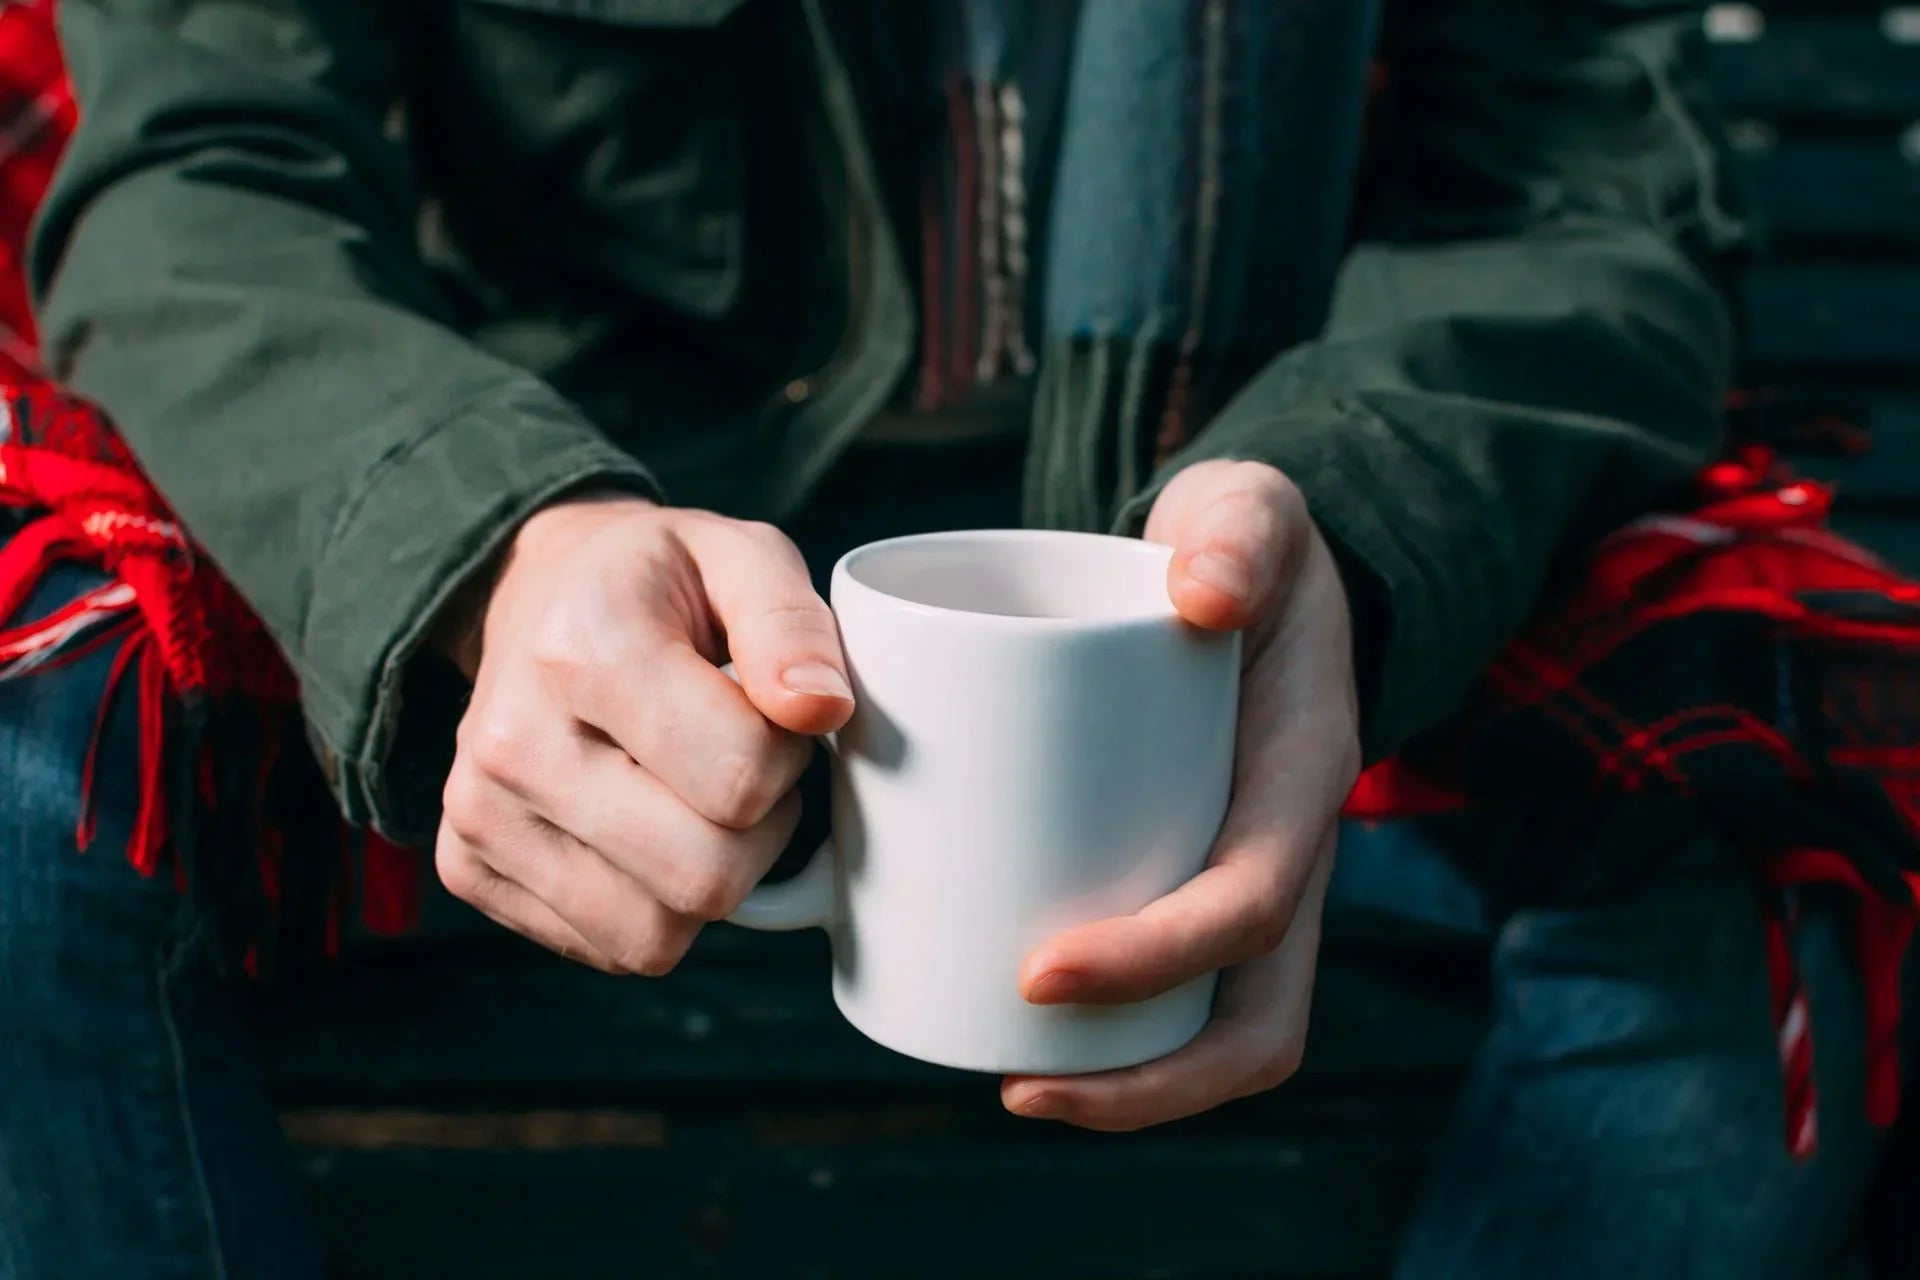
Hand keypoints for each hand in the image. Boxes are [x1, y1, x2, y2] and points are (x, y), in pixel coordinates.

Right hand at [434, 496, 853, 972]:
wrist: (540, 592)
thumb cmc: (657, 581)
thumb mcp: (740, 556)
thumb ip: (791, 624)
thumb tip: (822, 709)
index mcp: (584, 648)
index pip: (739, 779)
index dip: (787, 756)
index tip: (767, 714)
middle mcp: (514, 741)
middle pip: (702, 879)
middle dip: (758, 835)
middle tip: (742, 768)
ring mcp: (480, 813)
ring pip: (656, 937)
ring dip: (708, 883)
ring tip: (693, 798)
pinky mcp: (468, 868)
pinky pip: (609, 948)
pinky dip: (653, 907)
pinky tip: (642, 827)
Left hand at [1003, 460, 1359, 1128]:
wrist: (1245, 568)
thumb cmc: (1239, 546)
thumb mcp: (1250, 509)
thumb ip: (1240, 530)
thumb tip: (1202, 593)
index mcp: (1303, 776)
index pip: (1255, 904)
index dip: (1157, 955)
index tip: (1037, 972)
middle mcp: (1288, 852)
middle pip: (1255, 1023)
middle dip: (1147, 1080)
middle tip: (1015, 1084)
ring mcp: (1247, 884)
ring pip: (1219, 1034)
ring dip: (1128, 1089)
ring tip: (1010, 1084)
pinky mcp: (1190, 884)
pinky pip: (1174, 998)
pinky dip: (1108, 1040)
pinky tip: (1007, 1027)